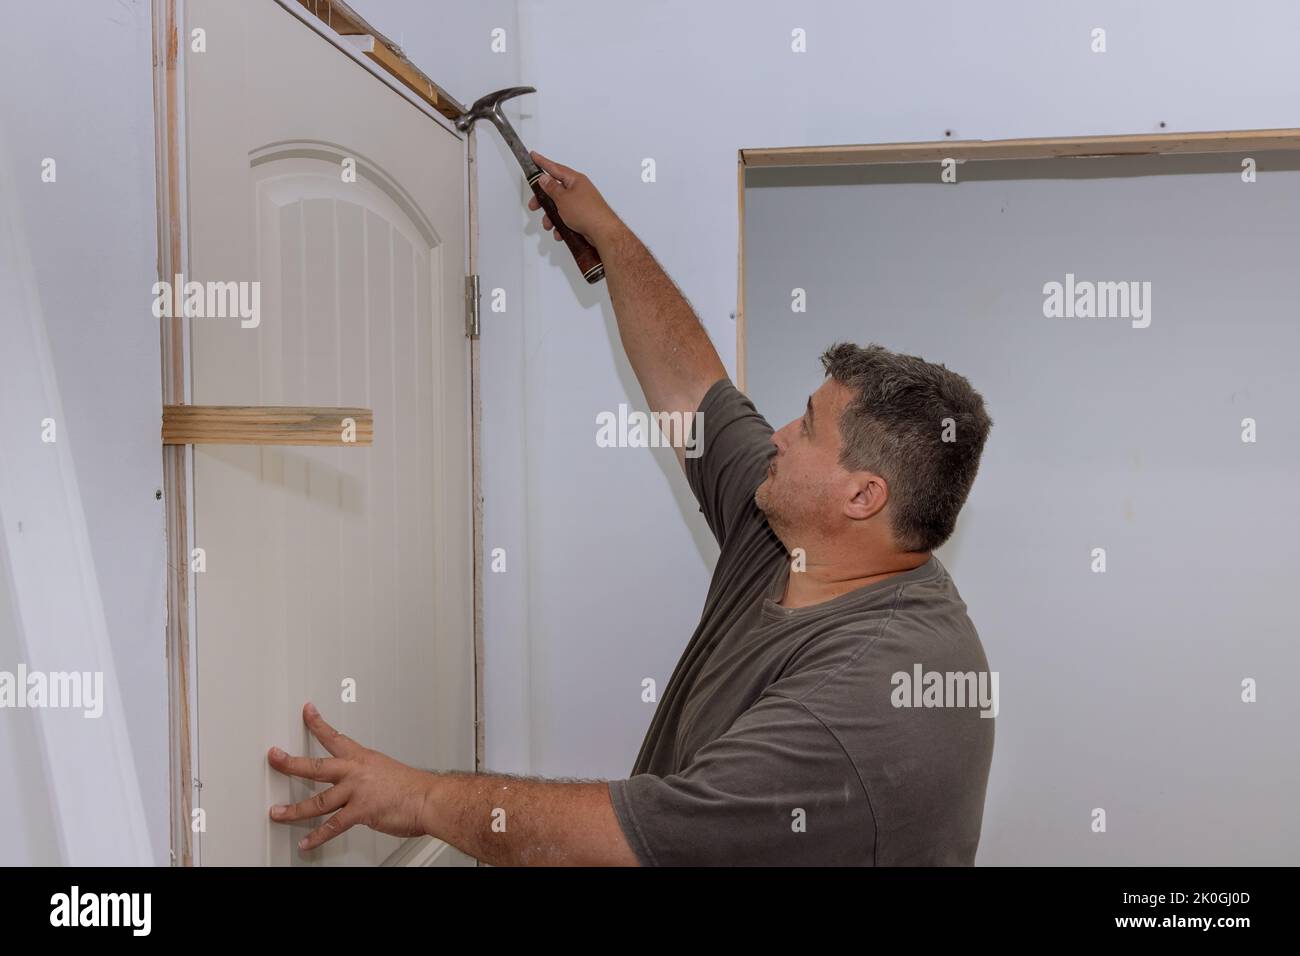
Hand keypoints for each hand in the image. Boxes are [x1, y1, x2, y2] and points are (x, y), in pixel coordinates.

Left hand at [268, 702, 434, 851]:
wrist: (430, 799)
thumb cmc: (415, 788)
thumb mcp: (389, 772)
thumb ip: (370, 778)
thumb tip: (364, 786)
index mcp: (364, 758)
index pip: (335, 737)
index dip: (318, 724)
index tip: (307, 712)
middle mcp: (356, 772)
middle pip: (316, 766)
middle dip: (290, 762)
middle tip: (274, 757)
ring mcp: (356, 792)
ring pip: (317, 801)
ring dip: (294, 809)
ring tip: (278, 813)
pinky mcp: (360, 811)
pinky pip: (333, 826)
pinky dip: (318, 837)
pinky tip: (306, 842)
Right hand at [528, 151, 623, 247]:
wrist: (603, 232)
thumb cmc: (587, 213)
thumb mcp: (563, 198)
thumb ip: (551, 188)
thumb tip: (544, 178)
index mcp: (575, 180)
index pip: (554, 168)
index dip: (542, 162)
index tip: (534, 156)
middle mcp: (579, 189)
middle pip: (555, 190)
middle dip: (543, 200)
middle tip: (534, 205)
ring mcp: (581, 203)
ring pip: (559, 207)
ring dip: (551, 217)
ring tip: (549, 224)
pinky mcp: (582, 216)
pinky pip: (567, 218)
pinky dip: (561, 225)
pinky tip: (560, 232)